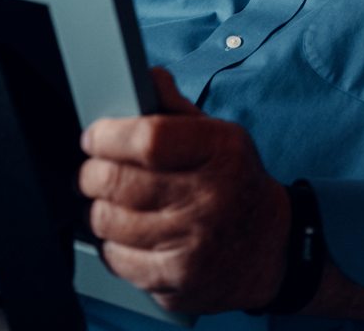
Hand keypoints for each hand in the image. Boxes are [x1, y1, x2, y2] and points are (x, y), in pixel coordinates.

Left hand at [78, 68, 289, 313]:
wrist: (271, 248)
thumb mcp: (218, 134)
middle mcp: (208, 200)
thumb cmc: (235, 181)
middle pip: (119, 182)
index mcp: (219, 151)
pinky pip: (118, 261)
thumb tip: (145, 78)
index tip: (95, 136)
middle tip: (94, 169)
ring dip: (100, 208)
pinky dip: (112, 245)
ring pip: (109, 223)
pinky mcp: (178, 284)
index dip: (108, 136)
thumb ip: (176, 107)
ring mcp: (192, 247)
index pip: (147, 140)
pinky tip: (128, 234)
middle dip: (92, 173)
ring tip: (112, 200)